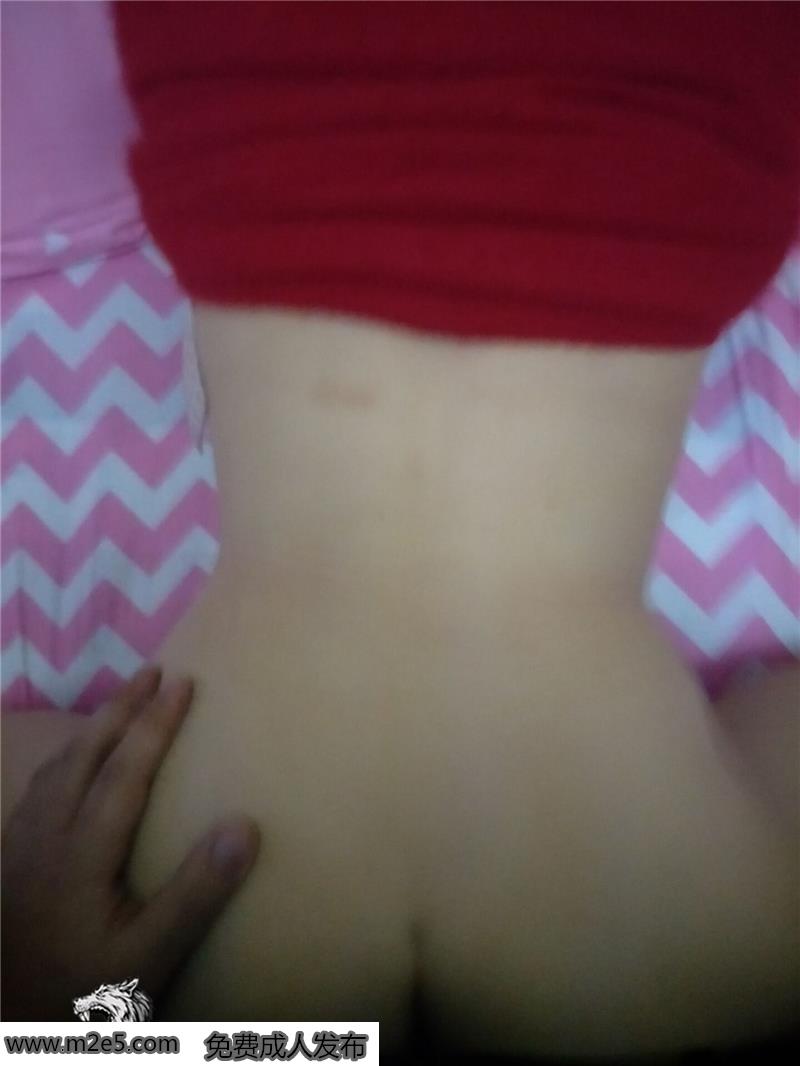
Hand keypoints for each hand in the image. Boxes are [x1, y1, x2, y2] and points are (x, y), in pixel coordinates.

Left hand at [1, 667, 260, 1020]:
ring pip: (55, 768)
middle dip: (120, 708)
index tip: (183, 681)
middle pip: (84, 754)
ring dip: (91, 728)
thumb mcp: (148, 958)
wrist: (11, 1027)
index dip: (155, 724)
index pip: (124, 771)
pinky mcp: (9, 863)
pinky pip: (36, 789)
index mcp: (82, 852)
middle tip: (153, 671)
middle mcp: (46, 836)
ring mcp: (21, 848)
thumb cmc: (82, 992)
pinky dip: (63, 759)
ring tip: (119, 705)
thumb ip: (196, 893)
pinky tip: (70, 767)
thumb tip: (244, 824)